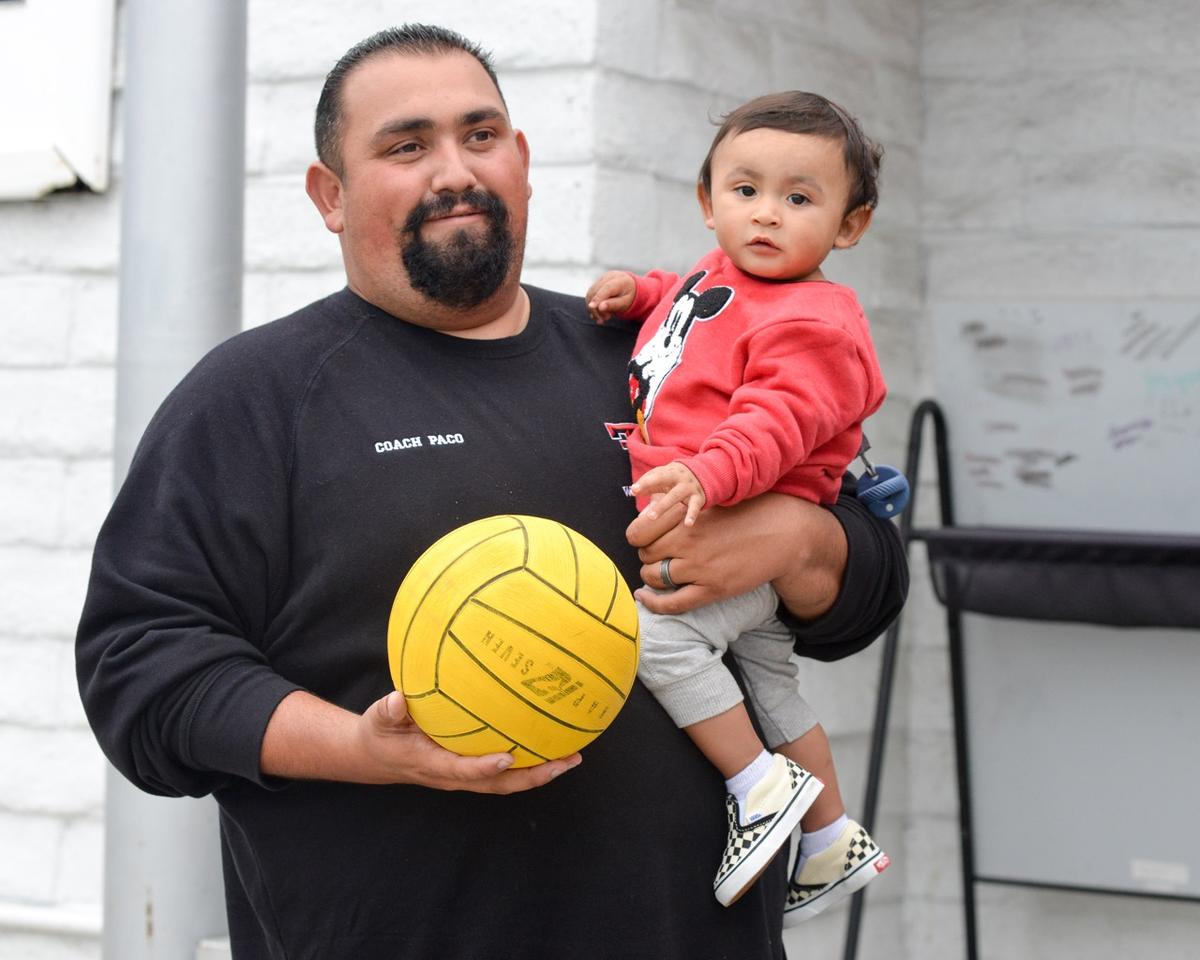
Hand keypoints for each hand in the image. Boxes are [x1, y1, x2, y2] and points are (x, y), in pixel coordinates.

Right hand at [356, 692, 581, 792]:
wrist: (378, 757)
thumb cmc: (382, 734)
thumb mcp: (378, 720)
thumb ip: (388, 710)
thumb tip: (399, 700)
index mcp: (432, 763)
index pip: (462, 769)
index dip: (484, 767)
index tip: (507, 758)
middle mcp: (454, 775)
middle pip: (498, 784)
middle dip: (532, 777)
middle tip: (565, 762)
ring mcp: (466, 775)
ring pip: (507, 782)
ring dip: (540, 773)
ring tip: (572, 758)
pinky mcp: (472, 769)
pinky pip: (505, 773)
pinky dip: (530, 765)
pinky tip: (553, 747)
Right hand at [586, 271, 636, 321]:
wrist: (629, 287)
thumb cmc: (628, 296)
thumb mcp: (625, 303)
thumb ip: (614, 305)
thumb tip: (600, 307)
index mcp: (620, 280)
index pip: (606, 288)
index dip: (598, 297)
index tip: (591, 307)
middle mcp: (609, 277)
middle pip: (595, 292)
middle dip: (596, 308)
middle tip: (602, 320)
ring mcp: (601, 279)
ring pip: (590, 294)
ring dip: (593, 309)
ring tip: (602, 318)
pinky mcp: (596, 283)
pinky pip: (589, 295)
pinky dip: (592, 306)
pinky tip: (599, 314)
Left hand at [625, 492, 846, 618]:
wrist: (782, 534)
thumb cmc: (746, 514)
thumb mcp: (709, 503)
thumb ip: (679, 509)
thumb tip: (648, 510)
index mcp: (685, 517)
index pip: (639, 531)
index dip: (638, 536)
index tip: (645, 538)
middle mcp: (687, 541)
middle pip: (645, 554)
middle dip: (647, 555)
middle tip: (659, 555)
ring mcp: (699, 567)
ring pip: (653, 577)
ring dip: (651, 576)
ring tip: (659, 572)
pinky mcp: (712, 589)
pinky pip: (672, 603)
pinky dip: (653, 603)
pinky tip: (644, 597)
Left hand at [632, 462, 706, 526]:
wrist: (706, 474)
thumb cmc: (678, 479)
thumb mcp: (665, 477)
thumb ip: (649, 484)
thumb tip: (632, 492)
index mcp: (669, 471)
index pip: (654, 475)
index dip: (644, 482)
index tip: (633, 490)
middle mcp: (679, 477)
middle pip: (663, 480)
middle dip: (650, 486)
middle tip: (636, 495)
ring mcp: (689, 487)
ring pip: (675, 495)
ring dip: (662, 506)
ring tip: (651, 517)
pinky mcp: (699, 497)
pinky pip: (695, 507)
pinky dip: (692, 515)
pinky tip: (687, 524)